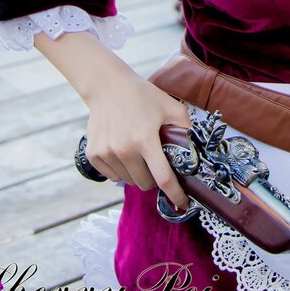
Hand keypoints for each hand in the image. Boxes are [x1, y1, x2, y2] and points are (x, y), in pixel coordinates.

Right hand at [84, 73, 191, 209]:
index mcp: (145, 139)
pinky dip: (121, 171)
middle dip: (155, 180)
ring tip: (139, 154)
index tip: (183, 204)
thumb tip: (196, 152)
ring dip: (137, 175)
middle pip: (145, 184)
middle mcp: (124, 149)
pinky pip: (112, 176)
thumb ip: (186, 128)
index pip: (163, 178)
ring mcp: (106, 153)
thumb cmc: (142, 95)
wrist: (108, 86)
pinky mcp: (93, 155)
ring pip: (128, 181)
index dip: (176, 194)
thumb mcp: (170, 106)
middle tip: (156, 164)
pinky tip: (123, 152)